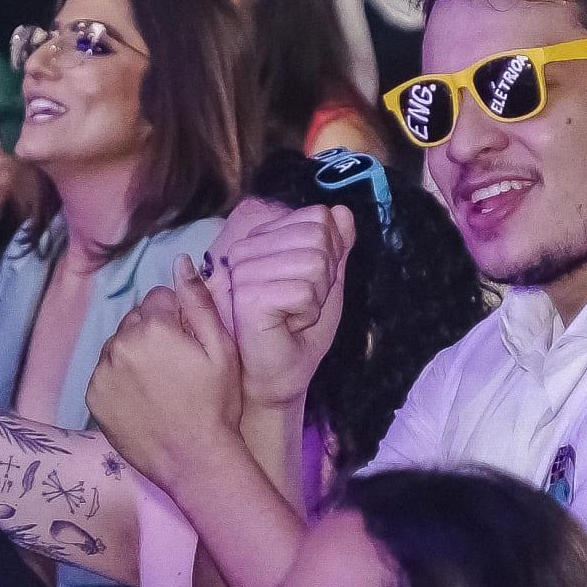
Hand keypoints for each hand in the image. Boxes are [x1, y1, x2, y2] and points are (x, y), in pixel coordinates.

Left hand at [88, 256, 242, 488]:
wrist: (194, 461)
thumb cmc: (216, 404)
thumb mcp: (221, 348)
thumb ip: (198, 301)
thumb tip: (181, 261)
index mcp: (151, 327)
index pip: (159, 298)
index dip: (179, 318)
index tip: (191, 346)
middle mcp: (118, 344)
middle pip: (135, 320)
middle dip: (154, 333)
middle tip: (177, 367)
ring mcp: (101, 372)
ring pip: (119, 345)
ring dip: (135, 355)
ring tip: (160, 385)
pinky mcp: (93, 397)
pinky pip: (106, 372)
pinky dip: (120, 379)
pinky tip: (143, 399)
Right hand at [221, 204, 354, 409]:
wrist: (278, 376)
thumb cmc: (297, 332)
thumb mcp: (326, 282)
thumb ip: (335, 246)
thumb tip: (343, 211)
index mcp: (261, 239)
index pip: (318, 217)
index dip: (330, 254)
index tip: (310, 285)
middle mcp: (245, 249)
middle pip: (318, 236)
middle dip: (325, 277)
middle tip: (302, 304)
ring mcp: (242, 271)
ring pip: (314, 263)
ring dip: (316, 297)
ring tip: (294, 315)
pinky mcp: (247, 296)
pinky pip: (304, 291)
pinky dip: (307, 313)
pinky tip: (287, 325)